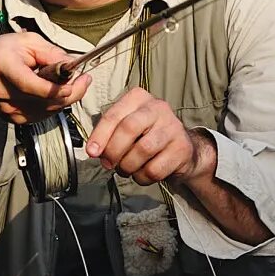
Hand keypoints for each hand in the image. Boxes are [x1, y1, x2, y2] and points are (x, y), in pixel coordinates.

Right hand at [0, 32, 88, 124]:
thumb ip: (51, 53)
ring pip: (48, 110)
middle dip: (71, 91)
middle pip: (45, 100)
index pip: (32, 84)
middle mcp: (2, 91)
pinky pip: (43, 115)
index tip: (78, 80)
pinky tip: (54, 93)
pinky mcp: (13, 120)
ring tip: (69, 83)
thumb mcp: (26, 42)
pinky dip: (53, 105)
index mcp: (2, 66)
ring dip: (64, 99)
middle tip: (84, 80)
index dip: (57, 87)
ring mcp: (6, 109)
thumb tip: (72, 65)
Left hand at [84, 88, 204, 185]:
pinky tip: (142, 173)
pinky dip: (143, 177)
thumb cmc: (146, 137)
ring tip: (126, 169)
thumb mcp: (126, 128)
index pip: (114, 115)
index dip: (100, 136)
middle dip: (114, 151)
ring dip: (128, 166)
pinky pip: (155, 168)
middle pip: (129, 128)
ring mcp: (173, 127)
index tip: (92, 152)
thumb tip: (95, 151)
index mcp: (139, 98)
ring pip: (142, 150)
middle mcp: (158, 108)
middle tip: (108, 164)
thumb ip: (109, 134)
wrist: (180, 149)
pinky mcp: (182, 148)